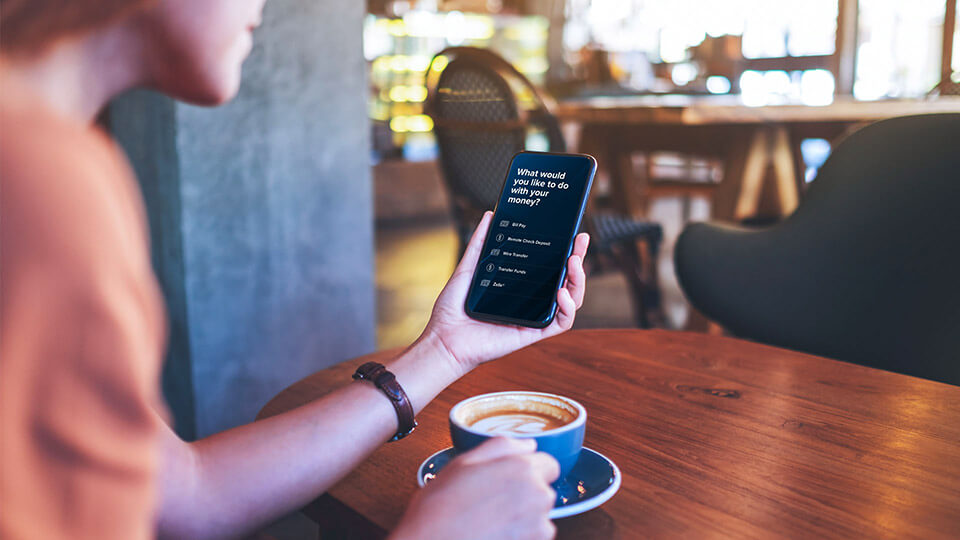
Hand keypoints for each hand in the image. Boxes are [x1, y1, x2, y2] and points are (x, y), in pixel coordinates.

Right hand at [391, 438, 559, 539]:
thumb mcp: (463, 463)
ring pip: (539, 518)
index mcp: (523, 469)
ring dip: (522, 519)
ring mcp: (538, 527)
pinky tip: (493, 535)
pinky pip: (533, 539)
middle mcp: (538, 496)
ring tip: (489, 522)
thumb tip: (528, 444)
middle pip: (543, 491)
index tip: (509, 479)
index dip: (528, 470)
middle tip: (491, 502)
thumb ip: (500, 447)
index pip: (549, 464)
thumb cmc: (440, 508)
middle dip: (524, 495)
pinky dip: (518, 538)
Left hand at [421, 211, 589, 373]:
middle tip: (581, 240)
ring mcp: (535, 317)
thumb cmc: (454, 308)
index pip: (552, 266)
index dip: (567, 250)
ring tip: (573, 263)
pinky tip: (560, 292)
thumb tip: (491, 214)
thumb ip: (480, 243)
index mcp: (522, 285)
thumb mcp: (468, 268)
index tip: (574, 232)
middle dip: (579, 259)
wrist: (443, 337)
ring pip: (571, 300)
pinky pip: (561, 323)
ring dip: (578, 281)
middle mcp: (532, 301)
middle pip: (567, 280)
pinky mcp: (533, 333)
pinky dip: (568, 308)